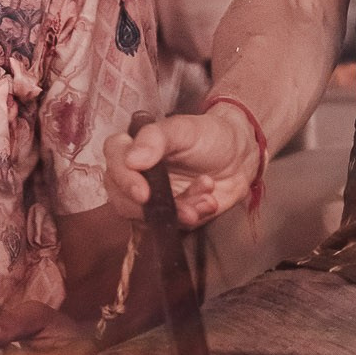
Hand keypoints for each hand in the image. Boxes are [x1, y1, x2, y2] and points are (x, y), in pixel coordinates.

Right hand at [104, 104, 257, 228]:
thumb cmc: (210, 135)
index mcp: (135, 146)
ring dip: (179, 211)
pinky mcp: (169, 216)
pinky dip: (192, 215)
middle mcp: (137, 174)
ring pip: (146, 216)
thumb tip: (131, 160)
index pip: (113, 158)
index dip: (123, 177)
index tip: (142, 192)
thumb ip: (156, 138)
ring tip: (206, 196)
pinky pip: (172, 225)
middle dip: (149, 207)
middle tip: (179, 205)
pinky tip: (209, 201)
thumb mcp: (184, 129)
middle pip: (120, 196)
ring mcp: (151, 198)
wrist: (241, 157)